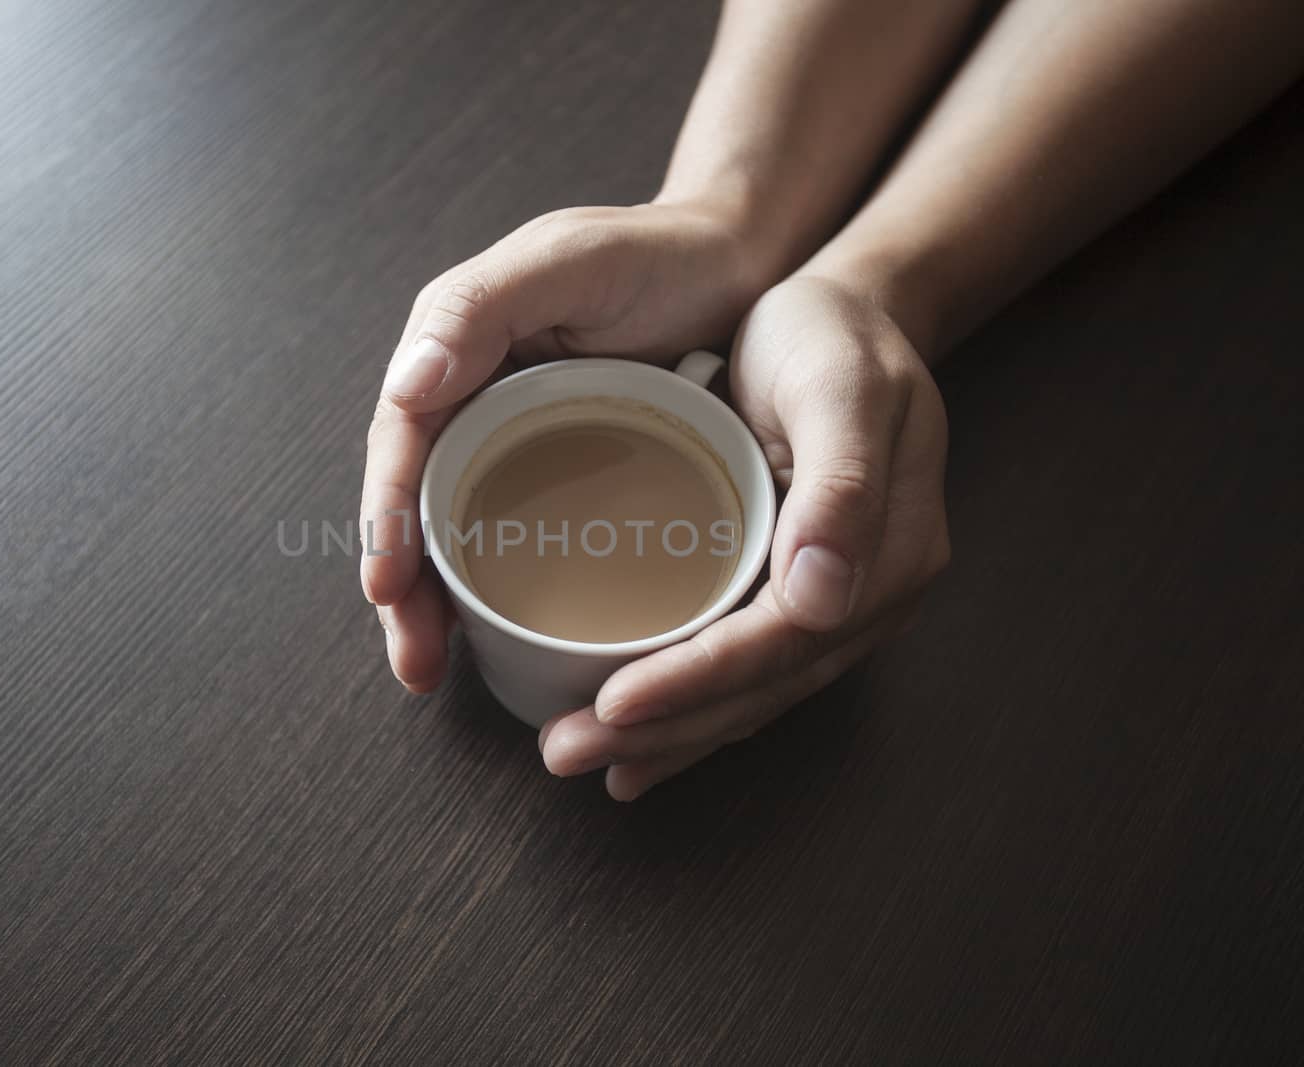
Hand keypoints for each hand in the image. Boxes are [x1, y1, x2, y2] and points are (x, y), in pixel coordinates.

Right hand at [360, 201, 774, 690]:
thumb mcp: (568, 260)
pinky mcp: (558, 468)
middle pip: (413, 502)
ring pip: (451, 531)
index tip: (387, 587)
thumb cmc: (659, 252)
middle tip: (412, 663)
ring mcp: (511, 436)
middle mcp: (468, 395)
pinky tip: (490, 642)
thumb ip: (479, 308)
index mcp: (454, 345)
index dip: (387, 517)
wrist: (743, 263)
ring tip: (430, 671)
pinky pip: (507, 534)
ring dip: (433, 604)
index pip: (401, 442)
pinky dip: (488, 590)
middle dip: (401, 587)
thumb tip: (404, 385)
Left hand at [538, 275, 950, 798]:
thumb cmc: (833, 337)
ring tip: (586, 757)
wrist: (845, 312)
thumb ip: (842, 486)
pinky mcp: (796, 594)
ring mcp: (838, 603)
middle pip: (761, 687)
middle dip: (666, 730)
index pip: (782, 642)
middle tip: (567, 751)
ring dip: (669, 736)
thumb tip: (822, 597)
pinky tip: (635, 738)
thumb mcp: (842, 387)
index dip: (698, 681)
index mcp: (890, 554)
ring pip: (750, 694)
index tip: (615, 705)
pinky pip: (744, 670)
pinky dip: (690, 708)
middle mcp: (867, 595)